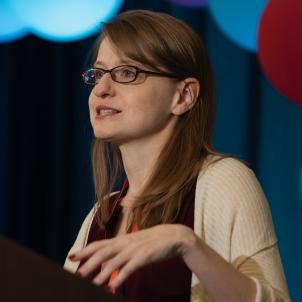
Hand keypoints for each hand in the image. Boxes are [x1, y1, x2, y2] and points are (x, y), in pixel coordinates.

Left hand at [69, 224, 194, 288]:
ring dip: (100, 274)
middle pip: (102, 253)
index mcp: (122, 240)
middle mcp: (125, 243)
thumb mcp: (135, 243)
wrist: (174, 236)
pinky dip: (119, 277)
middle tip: (75, 275)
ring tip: (90, 284)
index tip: (71, 256)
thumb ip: (122, 251)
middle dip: (87, 264)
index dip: (85, 250)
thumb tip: (109, 263)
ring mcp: (134, 250)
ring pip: (113, 262)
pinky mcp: (144, 257)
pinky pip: (129, 268)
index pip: (99, 244)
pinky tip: (112, 287)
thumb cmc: (153, 241)